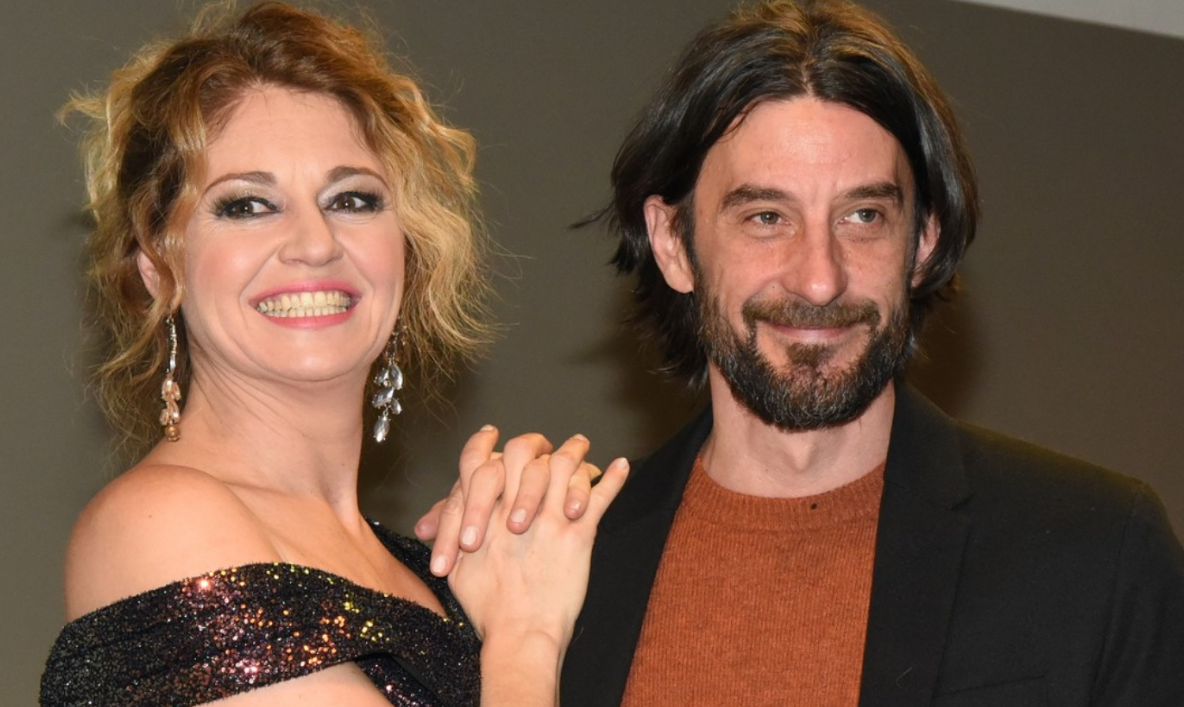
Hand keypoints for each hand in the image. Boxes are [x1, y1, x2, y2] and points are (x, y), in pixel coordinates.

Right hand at [446, 436, 627, 644]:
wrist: (520, 635)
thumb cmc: (487, 610)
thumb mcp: (457, 570)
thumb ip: (447, 538)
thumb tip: (426, 525)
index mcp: (483, 515)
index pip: (479, 462)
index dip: (483, 444)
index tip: (491, 435)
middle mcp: (514, 508)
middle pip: (523, 452)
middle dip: (533, 443)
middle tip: (544, 442)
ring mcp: (550, 518)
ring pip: (564, 466)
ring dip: (575, 452)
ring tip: (582, 443)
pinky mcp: (579, 533)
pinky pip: (601, 497)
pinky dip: (614, 479)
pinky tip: (622, 466)